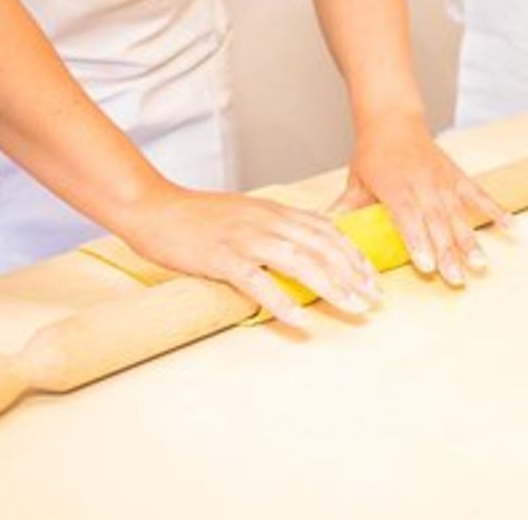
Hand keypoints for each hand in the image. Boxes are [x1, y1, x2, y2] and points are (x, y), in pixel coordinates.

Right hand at [122, 187, 380, 327]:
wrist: (154, 208)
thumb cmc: (197, 217)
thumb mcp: (245, 214)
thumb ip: (274, 228)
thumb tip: (303, 249)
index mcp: (274, 211)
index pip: (326, 230)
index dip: (353, 253)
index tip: (372, 277)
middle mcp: (266, 222)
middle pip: (321, 246)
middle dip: (352, 274)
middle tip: (374, 299)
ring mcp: (245, 239)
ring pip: (299, 261)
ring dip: (331, 286)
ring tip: (352, 308)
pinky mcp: (222, 257)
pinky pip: (258, 281)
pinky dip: (282, 301)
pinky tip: (301, 319)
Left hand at [333, 112, 511, 286]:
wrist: (393, 119)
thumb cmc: (373, 153)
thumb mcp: (356, 179)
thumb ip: (346, 207)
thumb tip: (326, 230)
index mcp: (395, 186)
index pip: (407, 217)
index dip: (418, 242)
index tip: (426, 266)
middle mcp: (422, 184)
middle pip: (436, 223)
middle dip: (447, 253)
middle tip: (455, 280)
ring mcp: (443, 180)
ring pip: (458, 214)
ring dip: (469, 241)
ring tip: (479, 264)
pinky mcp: (457, 176)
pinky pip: (479, 195)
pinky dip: (495, 209)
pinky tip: (511, 227)